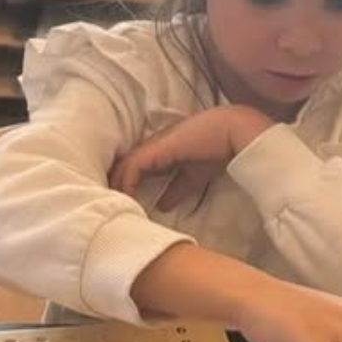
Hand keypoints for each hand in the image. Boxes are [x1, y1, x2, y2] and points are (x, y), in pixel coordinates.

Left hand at [110, 105, 271, 212]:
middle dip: (115, 188)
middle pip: (122, 167)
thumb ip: (176, 190)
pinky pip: (131, 167)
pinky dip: (126, 184)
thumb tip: (163, 206)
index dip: (124, 186)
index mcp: (158, 152)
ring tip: (116, 208)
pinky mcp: (154, 149)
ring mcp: (151, 146)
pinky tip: (128, 199)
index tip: (122, 206)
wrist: (229, 132)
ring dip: (117, 187)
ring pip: (122, 167)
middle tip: (112, 209)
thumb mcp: (191, 178)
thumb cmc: (214, 151)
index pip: (132, 169)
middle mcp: (150, 147)